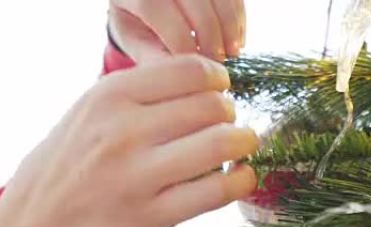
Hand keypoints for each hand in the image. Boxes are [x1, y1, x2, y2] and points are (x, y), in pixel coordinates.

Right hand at [0, 55, 258, 226]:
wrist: (39, 216)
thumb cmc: (74, 157)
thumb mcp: (93, 108)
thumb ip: (143, 90)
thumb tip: (209, 81)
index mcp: (110, 97)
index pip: (190, 71)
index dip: (217, 79)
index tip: (218, 90)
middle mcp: (123, 132)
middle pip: (211, 106)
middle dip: (229, 112)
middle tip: (226, 123)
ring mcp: (137, 176)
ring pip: (221, 144)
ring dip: (243, 141)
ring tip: (240, 146)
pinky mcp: (152, 216)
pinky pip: (217, 192)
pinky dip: (242, 180)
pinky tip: (240, 177)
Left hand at [109, 0, 245, 62]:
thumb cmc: (134, 21)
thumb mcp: (132, 37)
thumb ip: (149, 54)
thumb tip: (177, 75)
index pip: (155, 8)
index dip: (178, 40)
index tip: (193, 67)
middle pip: (194, 0)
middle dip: (209, 36)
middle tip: (217, 63)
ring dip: (230, 25)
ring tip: (232, 52)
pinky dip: (238, 16)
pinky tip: (236, 38)